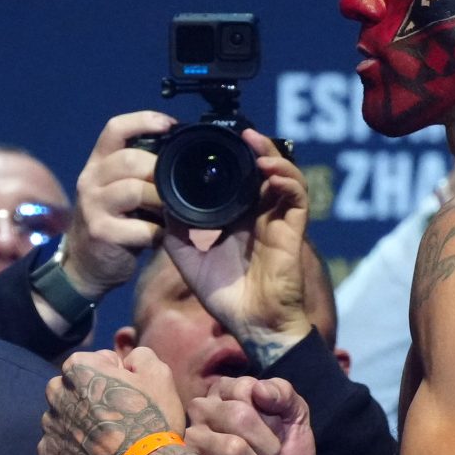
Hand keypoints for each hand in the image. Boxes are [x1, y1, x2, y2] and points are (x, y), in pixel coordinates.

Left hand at [39, 346, 183, 454]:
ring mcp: (50, 426)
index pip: (90, 362)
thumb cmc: (154, 421)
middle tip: (115, 416)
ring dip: (77, 422)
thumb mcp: (159, 375)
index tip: (126, 393)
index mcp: (79, 368)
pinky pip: (56, 445)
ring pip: (60, 417)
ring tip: (105, 439)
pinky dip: (71, 449)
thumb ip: (139, 356)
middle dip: (87, 396)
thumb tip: (126, 362)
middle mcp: (57, 394)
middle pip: (69, 388)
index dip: (111, 375)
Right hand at [57, 111, 178, 300]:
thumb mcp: (119, 189)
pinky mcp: (100, 232)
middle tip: (177, 183)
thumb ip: (140, 170)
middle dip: (159, 169)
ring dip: (160, 199)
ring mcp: (92, 206)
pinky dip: (156, 231)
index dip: (143, 121)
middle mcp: (90, 179)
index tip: (170, 125)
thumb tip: (180, 152)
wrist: (87, 262)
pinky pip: (138, 227)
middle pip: (128, 159)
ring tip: (171, 209)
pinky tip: (160, 235)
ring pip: (133, 190)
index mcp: (98, 162)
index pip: (115, 129)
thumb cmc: (113, 221)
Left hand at [161, 130, 314, 360]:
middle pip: (263, 169)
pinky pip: (296, 196)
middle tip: (237, 132)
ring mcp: (278, 220)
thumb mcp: (187, 256)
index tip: (209, 143)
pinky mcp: (293, 230)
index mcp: (238, 217)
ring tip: (253, 141)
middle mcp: (260, 213)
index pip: (238, 178)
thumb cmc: (224, 294)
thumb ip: (175, 229)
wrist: (250, 323)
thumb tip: (159, 200)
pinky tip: (268, 170)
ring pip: (283, 175)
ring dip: (271, 155)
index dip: (231, 158)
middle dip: (253, 147)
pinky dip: (285, 178)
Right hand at [188, 376, 318, 454]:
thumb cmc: (288, 453)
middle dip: (267, 443)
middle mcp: (202, 411)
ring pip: (233, 447)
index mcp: (224, 391)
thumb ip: (284, 394)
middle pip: (238, 416)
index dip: (270, 413)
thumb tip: (260, 389)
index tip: (275, 427)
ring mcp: (192, 442)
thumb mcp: (296, 416)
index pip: (245, 388)